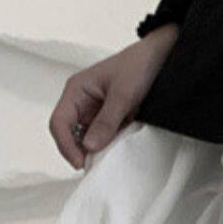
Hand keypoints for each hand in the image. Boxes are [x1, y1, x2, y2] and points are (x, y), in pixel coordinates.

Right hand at [48, 25, 180, 169]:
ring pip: (86, 139)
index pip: (59, 123)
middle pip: (69, 135)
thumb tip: (89, 146)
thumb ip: (106, 121)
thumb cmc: (139, 65)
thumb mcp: (123, 94)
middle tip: (96, 166)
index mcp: (76, 90)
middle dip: (80, 151)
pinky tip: (119, 149)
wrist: (162, 57)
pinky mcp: (110, 119)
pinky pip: (103, 138)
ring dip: (96, 150)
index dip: (66, 145)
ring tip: (110, 158)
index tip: (80, 163)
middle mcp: (81, 102)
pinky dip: (109, 146)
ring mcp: (95, 111)